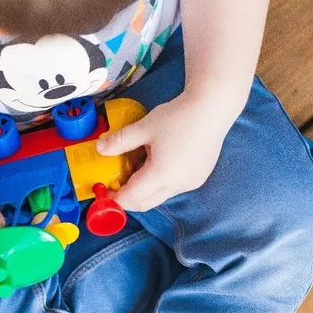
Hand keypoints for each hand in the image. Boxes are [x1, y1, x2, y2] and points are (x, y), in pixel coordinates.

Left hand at [96, 94, 231, 211]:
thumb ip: (119, 141)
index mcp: (162, 174)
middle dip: (128, 199)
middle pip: (145, 203)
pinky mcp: (198, 178)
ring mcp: (190, 183)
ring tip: (136, 168)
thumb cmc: (179, 117)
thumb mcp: (144, 128)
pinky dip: (159, 183)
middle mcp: (177, 185)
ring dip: (144, 190)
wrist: (212, 109)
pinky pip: (173, 188)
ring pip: (159, 196)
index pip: (132, 198)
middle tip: (115, 185)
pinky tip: (156, 163)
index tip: (105, 191)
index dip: (116, 198)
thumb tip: (99, 149)